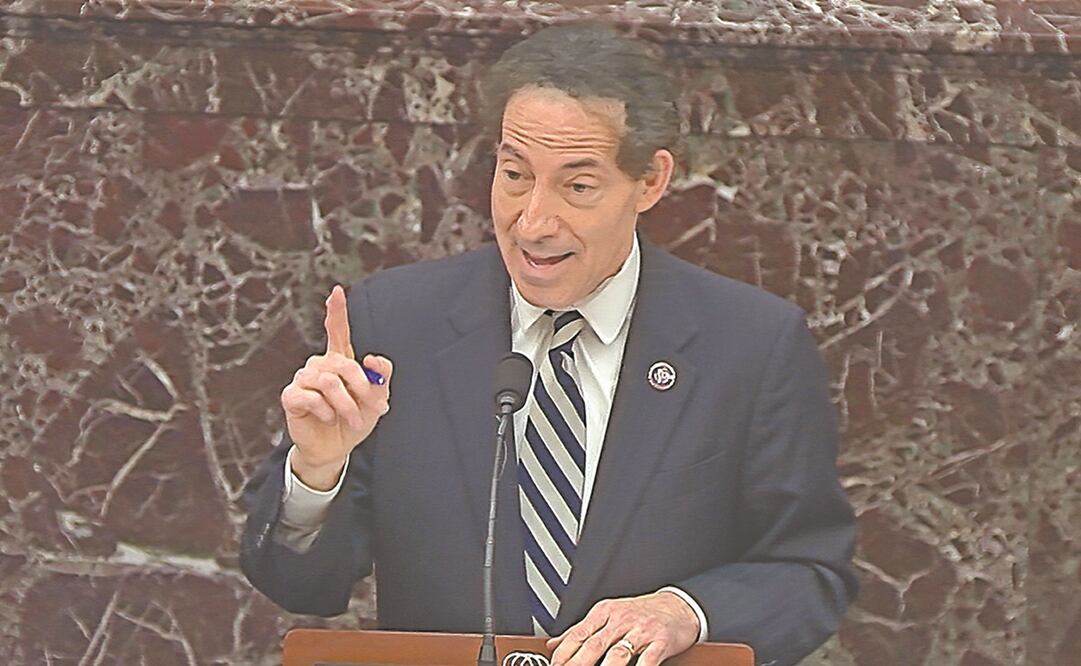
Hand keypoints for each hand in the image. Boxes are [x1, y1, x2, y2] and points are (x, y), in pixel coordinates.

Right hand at [281, 285, 392, 489]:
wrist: (336, 449)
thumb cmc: (355, 420)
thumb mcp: (377, 399)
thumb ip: (381, 377)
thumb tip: (372, 358)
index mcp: (340, 360)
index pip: (337, 330)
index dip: (337, 311)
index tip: (337, 291)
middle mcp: (320, 365)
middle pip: (344, 363)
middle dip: (363, 387)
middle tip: (375, 408)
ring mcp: (303, 379)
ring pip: (329, 382)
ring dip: (347, 404)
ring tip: (352, 418)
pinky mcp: (291, 396)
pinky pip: (311, 397)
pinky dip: (326, 411)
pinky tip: (328, 418)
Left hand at [546, 591, 699, 665]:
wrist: (679, 606)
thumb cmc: (642, 612)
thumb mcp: (609, 614)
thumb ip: (581, 630)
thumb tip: (554, 644)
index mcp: (606, 612)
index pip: (579, 633)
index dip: (564, 652)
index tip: (554, 665)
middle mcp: (621, 620)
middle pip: (594, 644)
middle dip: (577, 663)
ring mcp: (641, 631)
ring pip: (617, 654)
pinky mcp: (660, 643)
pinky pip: (647, 661)